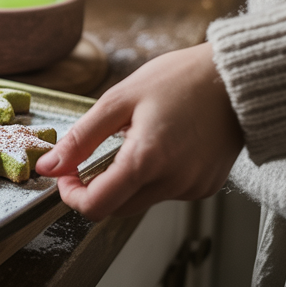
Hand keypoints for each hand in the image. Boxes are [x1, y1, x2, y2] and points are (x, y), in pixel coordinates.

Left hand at [34, 43, 242, 219]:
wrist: (237, 78)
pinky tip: (159, 145)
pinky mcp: (206, 187)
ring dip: (122, 180)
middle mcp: (173, 183)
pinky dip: (150, 177)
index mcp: (147, 161)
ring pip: (139, 201)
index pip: (96, 206)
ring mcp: (193, 189)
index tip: (64, 172)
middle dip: (94, 187)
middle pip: (115, 208)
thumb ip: (81, 138)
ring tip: (133, 138)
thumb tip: (48, 166)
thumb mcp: (119, 100)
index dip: (71, 194)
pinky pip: (164, 192)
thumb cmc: (178, 79)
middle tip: (88, 154)